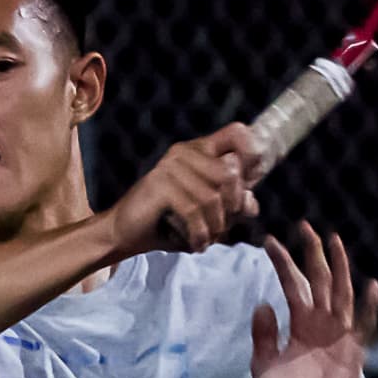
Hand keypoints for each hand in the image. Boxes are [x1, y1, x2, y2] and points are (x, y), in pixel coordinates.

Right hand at [107, 125, 259, 256]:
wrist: (124, 233)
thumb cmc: (170, 222)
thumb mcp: (208, 215)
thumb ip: (233, 205)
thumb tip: (251, 202)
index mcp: (199, 150)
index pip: (237, 133)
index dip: (252, 154)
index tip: (252, 181)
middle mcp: (185, 152)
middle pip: (232, 175)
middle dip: (232, 210)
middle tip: (220, 229)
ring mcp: (171, 166)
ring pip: (215, 197)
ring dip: (215, 227)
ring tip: (206, 239)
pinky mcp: (160, 184)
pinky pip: (195, 211)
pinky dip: (200, 234)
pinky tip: (195, 244)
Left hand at [251, 223, 377, 377]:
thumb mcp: (264, 367)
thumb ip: (263, 337)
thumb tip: (263, 303)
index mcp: (299, 324)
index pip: (292, 286)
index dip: (282, 263)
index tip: (269, 240)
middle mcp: (320, 323)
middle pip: (319, 280)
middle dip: (312, 253)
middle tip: (304, 225)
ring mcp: (339, 335)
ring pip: (340, 293)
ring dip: (339, 267)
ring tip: (334, 240)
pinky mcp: (354, 351)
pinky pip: (363, 325)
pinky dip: (368, 306)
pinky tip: (371, 286)